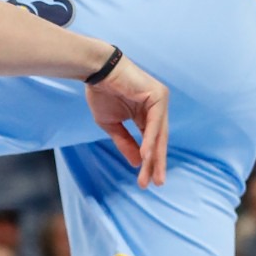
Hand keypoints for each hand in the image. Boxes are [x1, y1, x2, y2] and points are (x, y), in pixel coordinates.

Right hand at [84, 55, 167, 187]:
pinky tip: (147, 155)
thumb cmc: (101, 93)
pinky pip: (155, 123)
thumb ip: (125, 142)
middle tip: (156, 183)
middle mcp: (156, 108)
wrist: (96, 72)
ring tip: (152, 175)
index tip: (145, 182)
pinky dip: (150, 140)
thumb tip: (138, 163)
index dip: (149, 162)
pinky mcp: (158, 96)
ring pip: (158, 135)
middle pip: (158, 141)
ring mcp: (159, 101)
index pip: (151, 142)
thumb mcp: (112, 125)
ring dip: (154, 156)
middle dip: (156, 163)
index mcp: (146, 114)